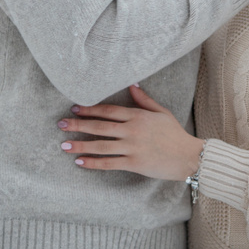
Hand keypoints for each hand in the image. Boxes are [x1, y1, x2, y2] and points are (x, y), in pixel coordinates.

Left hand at [57, 85, 203, 180]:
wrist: (188, 156)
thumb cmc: (175, 133)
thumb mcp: (161, 112)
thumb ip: (144, 100)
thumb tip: (131, 85)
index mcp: (137, 116)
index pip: (108, 110)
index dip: (90, 109)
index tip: (75, 108)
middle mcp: (132, 130)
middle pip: (100, 126)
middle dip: (78, 125)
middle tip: (60, 124)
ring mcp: (132, 147)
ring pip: (101, 146)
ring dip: (80, 144)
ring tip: (64, 144)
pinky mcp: (134, 163)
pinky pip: (109, 163)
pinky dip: (93, 163)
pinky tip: (80, 161)